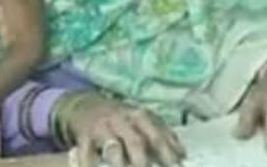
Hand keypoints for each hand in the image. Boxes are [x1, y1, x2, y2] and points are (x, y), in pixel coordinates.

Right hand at [61, 92, 185, 166]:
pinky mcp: (84, 138)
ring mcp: (102, 129)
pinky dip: (89, 164)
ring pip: (113, 149)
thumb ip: (161, 135)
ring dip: (121, 164)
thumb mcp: (141, 120)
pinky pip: (86, 154)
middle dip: (144, 161)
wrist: (85, 106)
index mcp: (139, 116)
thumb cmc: (120, 118)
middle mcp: (121, 120)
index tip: (177, 166)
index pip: (156, 136)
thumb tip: (182, 155)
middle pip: (136, 142)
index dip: (168, 153)